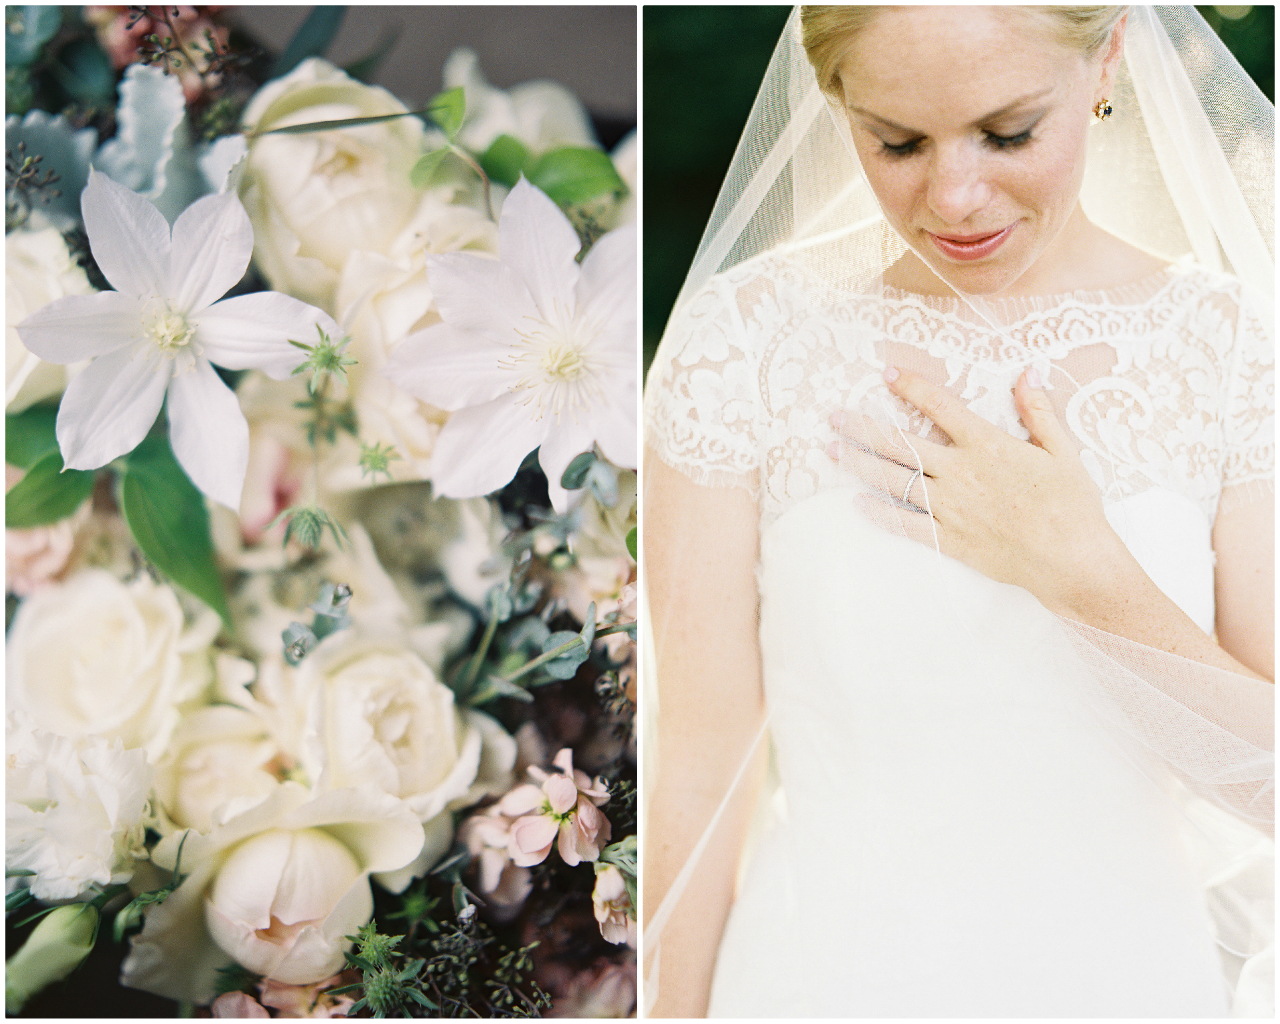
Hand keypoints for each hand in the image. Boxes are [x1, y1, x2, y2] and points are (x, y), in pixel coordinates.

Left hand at [828, 365, 1139, 618]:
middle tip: (835, 417)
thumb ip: (1038, 411)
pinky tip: (857, 503)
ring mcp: (951, 507)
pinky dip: (880, 514)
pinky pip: (906, 525)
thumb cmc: (1073, 505)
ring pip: (895, 480)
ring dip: (860, 464)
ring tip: (832, 450)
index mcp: (987, 445)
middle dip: (864, 428)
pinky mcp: (950, 538)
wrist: (1073, 559)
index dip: (912, 387)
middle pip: (901, 444)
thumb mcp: (1062, 451)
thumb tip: (1027, 374)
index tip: (888, 374)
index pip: (941, 407)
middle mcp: (961, 473)